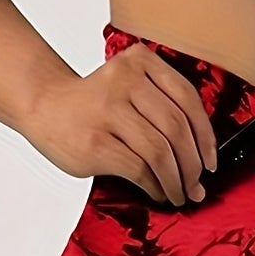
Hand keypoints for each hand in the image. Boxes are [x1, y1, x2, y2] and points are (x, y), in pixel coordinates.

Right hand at [22, 43, 218, 203]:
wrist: (44, 107)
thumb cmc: (94, 106)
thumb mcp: (130, 87)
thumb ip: (161, 106)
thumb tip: (201, 156)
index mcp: (140, 61)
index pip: (187, 99)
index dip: (205, 136)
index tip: (210, 162)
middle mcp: (124, 79)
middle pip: (176, 128)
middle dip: (192, 165)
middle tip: (195, 185)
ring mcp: (108, 110)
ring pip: (160, 152)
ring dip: (176, 181)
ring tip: (178, 194)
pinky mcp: (96, 141)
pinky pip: (140, 169)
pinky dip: (155, 186)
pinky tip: (157, 192)